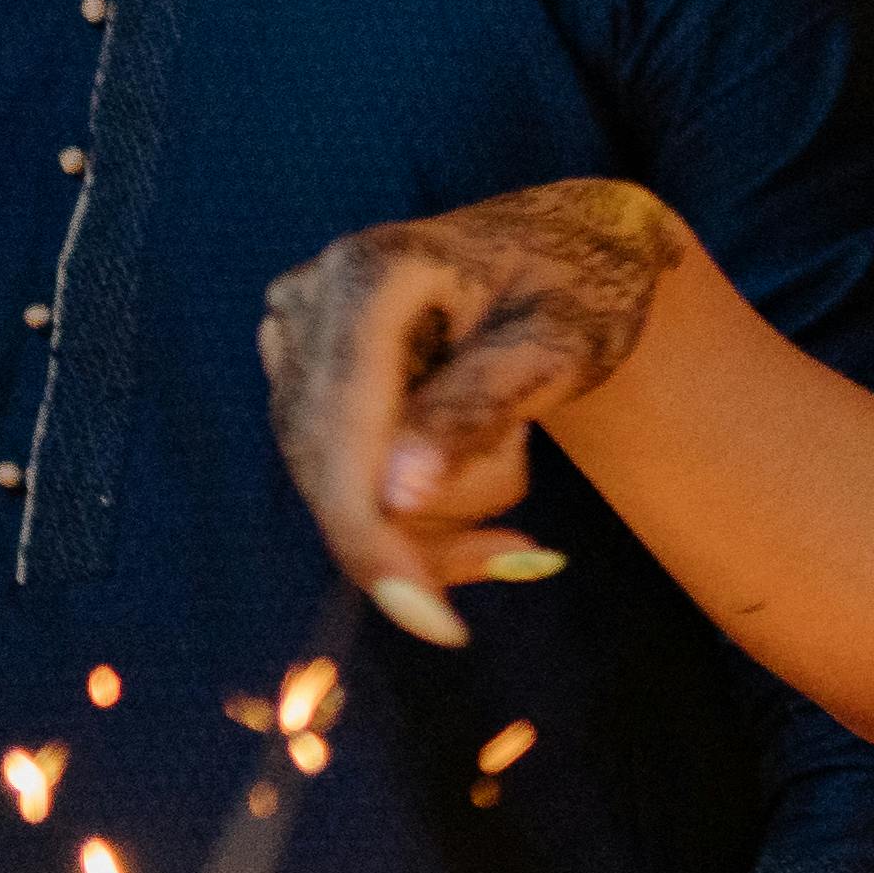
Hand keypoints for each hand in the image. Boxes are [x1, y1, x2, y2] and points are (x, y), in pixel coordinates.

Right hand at [256, 178, 685, 644]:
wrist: (567, 250)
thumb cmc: (578, 288)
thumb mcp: (555, 347)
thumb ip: (476, 412)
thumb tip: (397, 496)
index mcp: (370, 277)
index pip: (343, 433)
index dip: (373, 538)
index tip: (429, 622)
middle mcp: (311, 299)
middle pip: (329, 471)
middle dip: (421, 529)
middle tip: (517, 550)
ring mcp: (295, 333)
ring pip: (331, 482)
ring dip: (426, 510)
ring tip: (510, 461)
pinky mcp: (301, 367)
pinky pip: (336, 468)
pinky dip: (406, 493)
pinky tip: (472, 471)